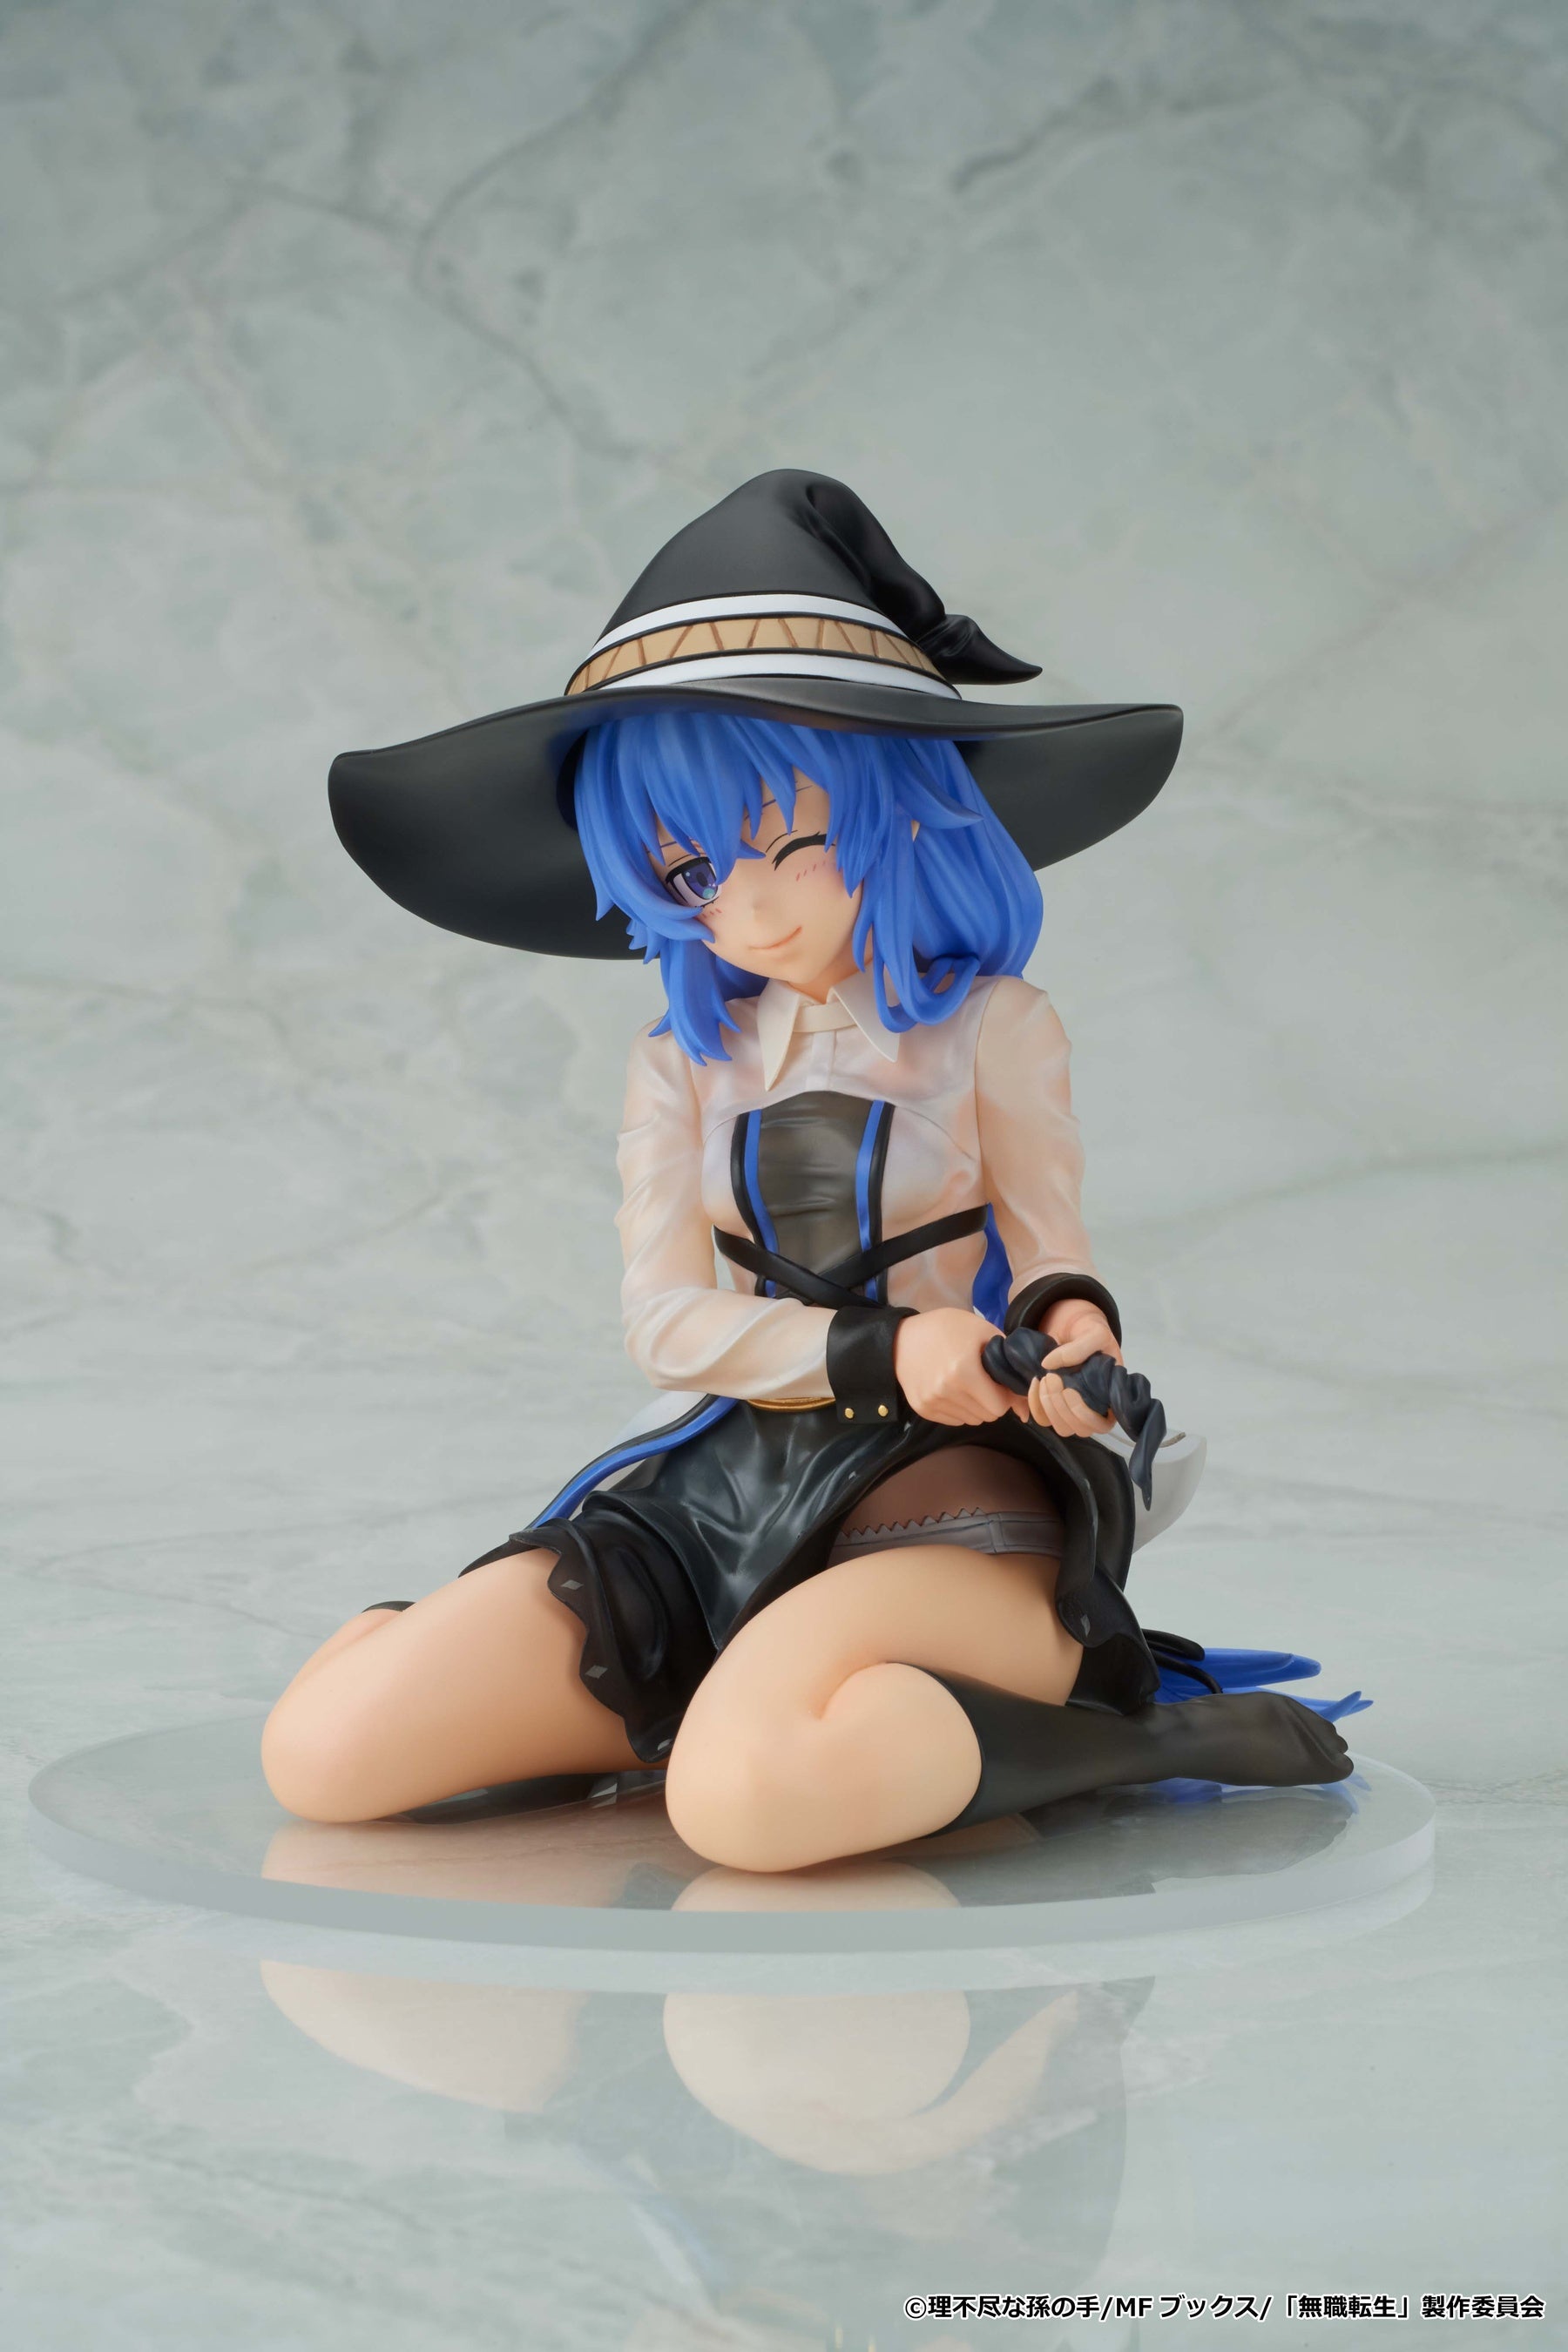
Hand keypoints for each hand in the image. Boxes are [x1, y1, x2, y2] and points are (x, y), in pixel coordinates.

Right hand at [894, 1308, 1016, 1426]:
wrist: (902, 1337)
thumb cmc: (948, 1329)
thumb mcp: (983, 1332)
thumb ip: (1011, 1365)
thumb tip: (1027, 1410)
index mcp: (964, 1371)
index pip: (999, 1407)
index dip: (1004, 1394)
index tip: (998, 1381)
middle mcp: (946, 1391)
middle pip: (987, 1416)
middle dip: (991, 1401)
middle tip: (982, 1380)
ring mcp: (932, 1402)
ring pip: (972, 1420)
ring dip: (976, 1406)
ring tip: (966, 1383)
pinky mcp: (923, 1409)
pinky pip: (955, 1421)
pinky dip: (960, 1408)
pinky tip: (951, 1389)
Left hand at [1015, 1302, 1122, 1438]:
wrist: (1072, 1326)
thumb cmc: (1091, 1331)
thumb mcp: (1094, 1333)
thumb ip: (1079, 1348)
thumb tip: (1048, 1364)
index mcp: (1110, 1396)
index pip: (1103, 1424)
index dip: (1085, 1415)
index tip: (1070, 1391)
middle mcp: (1093, 1408)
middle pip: (1079, 1430)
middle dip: (1062, 1408)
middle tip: (1052, 1377)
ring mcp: (1072, 1409)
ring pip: (1061, 1428)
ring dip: (1049, 1407)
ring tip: (1045, 1378)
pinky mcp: (1054, 1405)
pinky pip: (1043, 1417)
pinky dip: (1035, 1403)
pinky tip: (1035, 1382)